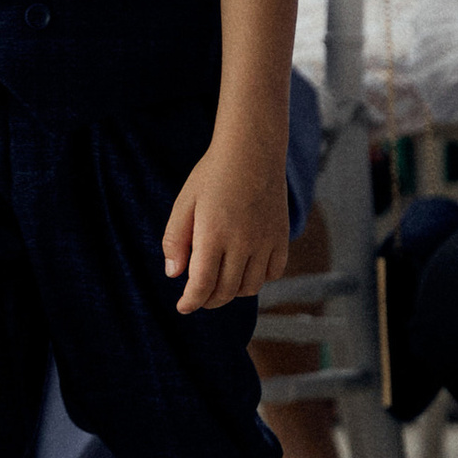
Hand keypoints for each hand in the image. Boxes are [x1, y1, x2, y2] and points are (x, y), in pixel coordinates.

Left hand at [161, 141, 289, 311]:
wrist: (252, 150)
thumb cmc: (213, 175)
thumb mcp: (185, 203)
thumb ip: (175, 240)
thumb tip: (175, 275)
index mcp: (213, 234)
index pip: (202, 285)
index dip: (191, 302)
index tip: (183, 307)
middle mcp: (243, 242)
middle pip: (226, 291)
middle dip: (209, 300)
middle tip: (198, 297)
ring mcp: (266, 241)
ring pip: (251, 287)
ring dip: (233, 292)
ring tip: (220, 284)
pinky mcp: (282, 237)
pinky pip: (273, 273)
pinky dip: (258, 279)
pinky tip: (245, 270)